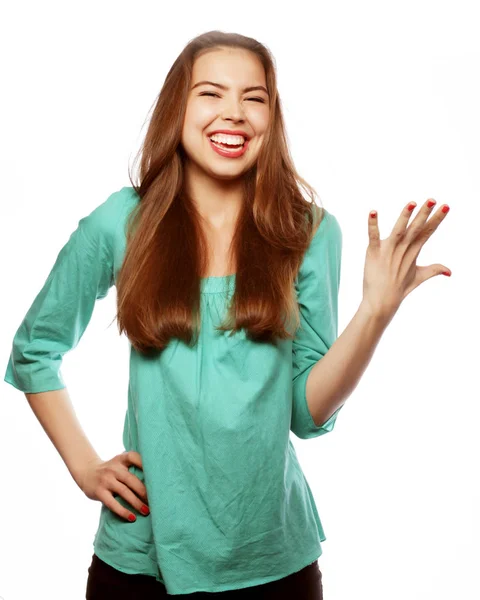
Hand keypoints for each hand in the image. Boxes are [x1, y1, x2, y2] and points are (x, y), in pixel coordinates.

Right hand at [78, 451, 149, 521]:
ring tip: (147, 511)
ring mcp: (106, 480)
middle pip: (132, 480)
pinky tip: (132, 518)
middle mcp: (114, 469)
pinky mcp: (100, 492)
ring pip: (125, 492)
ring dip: (137, 503)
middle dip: (145, 492)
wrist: (86, 472)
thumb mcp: (119, 463)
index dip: (145, 464)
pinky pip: (113, 504)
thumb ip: (133, 466)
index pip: (134, 457)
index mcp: (121, 459)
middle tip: (156, 501)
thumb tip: (155, 480)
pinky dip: (123, 511)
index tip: (157, 474)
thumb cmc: (110, 470)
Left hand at [361, 198, 450, 321]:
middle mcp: (403, 250)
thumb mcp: (419, 277)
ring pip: (398, 231)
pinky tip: (373, 212)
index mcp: (414, 252)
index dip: (437, 219)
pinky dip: (372, 224)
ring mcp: (388, 251)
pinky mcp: (374, 253)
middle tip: (433, 199)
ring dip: (404, 217)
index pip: (427, 232)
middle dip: (424, 214)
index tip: (446, 206)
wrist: (382, 303)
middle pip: (415, 229)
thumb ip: (434, 270)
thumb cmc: (399, 289)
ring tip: (411, 203)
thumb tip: (450, 271)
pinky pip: (373, 236)